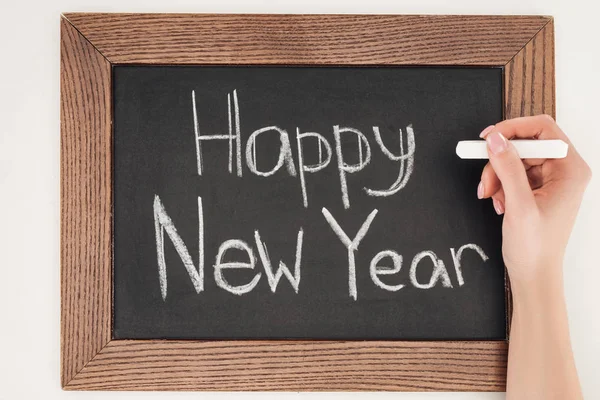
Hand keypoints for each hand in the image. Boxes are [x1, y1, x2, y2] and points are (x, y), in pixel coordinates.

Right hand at [477, 115, 590, 288]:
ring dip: (497, 176)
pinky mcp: (537, 189)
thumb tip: (495, 139)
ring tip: (492, 197)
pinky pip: (512, 174)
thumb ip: (507, 169)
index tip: (488, 138)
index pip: (542, 129)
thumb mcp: (519, 205)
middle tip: (486, 182)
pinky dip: (500, 186)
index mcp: (571, 170)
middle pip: (524, 144)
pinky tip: (499, 203)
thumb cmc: (536, 247)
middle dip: (500, 161)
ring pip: (514, 159)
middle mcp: (564, 171)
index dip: (512, 129)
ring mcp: (550, 180)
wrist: (534, 274)